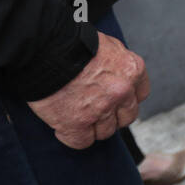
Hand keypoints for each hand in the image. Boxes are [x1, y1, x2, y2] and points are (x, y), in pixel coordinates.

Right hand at [27, 32, 148, 148]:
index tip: (115, 101)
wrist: (44, 48)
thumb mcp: (107, 45)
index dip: (125, 99)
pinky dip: (73, 136)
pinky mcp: (77, 123)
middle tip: (94, 110)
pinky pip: (82, 141)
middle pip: (126, 117)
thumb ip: (117, 63)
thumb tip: (116, 74)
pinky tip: (64, 123)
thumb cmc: (71, 43)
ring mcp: (101, 109)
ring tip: (75, 113)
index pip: (140, 95)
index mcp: (132, 70)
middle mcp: (122, 91)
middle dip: (111, 116)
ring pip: (105, 132)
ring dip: (91, 126)